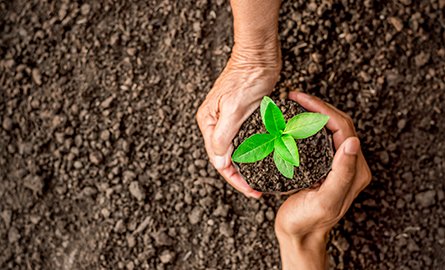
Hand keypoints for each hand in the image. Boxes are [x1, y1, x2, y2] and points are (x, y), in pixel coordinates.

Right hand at [196, 41, 280, 197]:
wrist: (259, 55)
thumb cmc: (247, 77)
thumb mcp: (234, 108)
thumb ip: (224, 136)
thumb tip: (219, 161)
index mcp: (209, 123)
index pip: (218, 160)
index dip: (235, 179)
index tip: (251, 191)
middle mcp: (215, 123)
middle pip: (225, 158)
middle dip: (240, 176)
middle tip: (257, 190)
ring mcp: (227, 120)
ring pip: (235, 151)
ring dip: (246, 166)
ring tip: (260, 180)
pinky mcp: (241, 116)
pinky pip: (244, 140)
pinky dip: (252, 152)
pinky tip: (262, 159)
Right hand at [274, 92, 371, 269]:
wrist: (298, 234)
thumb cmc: (308, 221)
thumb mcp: (325, 200)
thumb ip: (342, 173)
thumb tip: (353, 141)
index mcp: (354, 169)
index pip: (342, 127)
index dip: (322, 109)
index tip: (299, 99)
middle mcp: (349, 164)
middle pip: (337, 123)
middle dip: (317, 106)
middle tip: (294, 96)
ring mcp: (336, 164)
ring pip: (328, 128)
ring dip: (313, 113)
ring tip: (293, 104)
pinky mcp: (324, 165)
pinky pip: (319, 138)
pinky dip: (307, 125)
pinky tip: (293, 122)